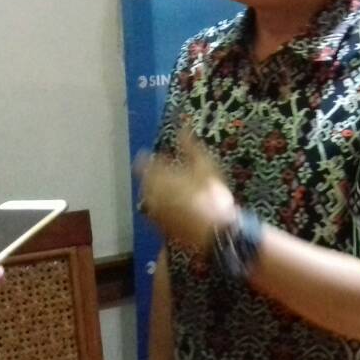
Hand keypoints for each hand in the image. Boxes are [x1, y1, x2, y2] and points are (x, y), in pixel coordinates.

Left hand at [136, 131, 237, 251]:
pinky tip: (170, 204)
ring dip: (153, 190)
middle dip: (150, 174)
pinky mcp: (161, 227)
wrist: (216, 232)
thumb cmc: (212, 196)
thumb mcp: (206, 166)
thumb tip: (182, 128)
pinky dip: (158, 205)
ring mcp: (156, 212)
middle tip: (161, 170)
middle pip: (144, 181)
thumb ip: (190, 146)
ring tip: (166, 187)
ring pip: (148, 196)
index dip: (145, 158)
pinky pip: (154, 211)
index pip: (143, 164)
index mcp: (160, 177)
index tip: (150, 155)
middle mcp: (153, 194)